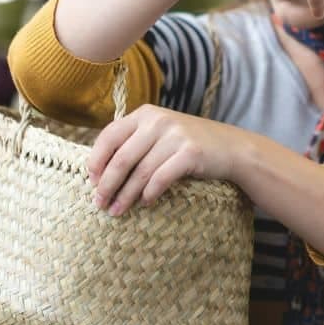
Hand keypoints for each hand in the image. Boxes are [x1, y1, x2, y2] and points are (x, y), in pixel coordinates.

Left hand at [87, 105, 239, 215]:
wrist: (231, 148)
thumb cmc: (190, 145)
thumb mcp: (161, 133)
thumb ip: (135, 141)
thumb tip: (98, 171)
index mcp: (146, 113)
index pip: (109, 136)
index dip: (96, 161)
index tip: (92, 182)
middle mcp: (159, 121)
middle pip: (121, 158)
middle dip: (107, 185)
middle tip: (100, 204)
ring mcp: (176, 136)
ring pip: (139, 172)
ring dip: (125, 195)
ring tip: (117, 210)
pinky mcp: (190, 153)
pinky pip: (160, 179)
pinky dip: (149, 193)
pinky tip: (145, 202)